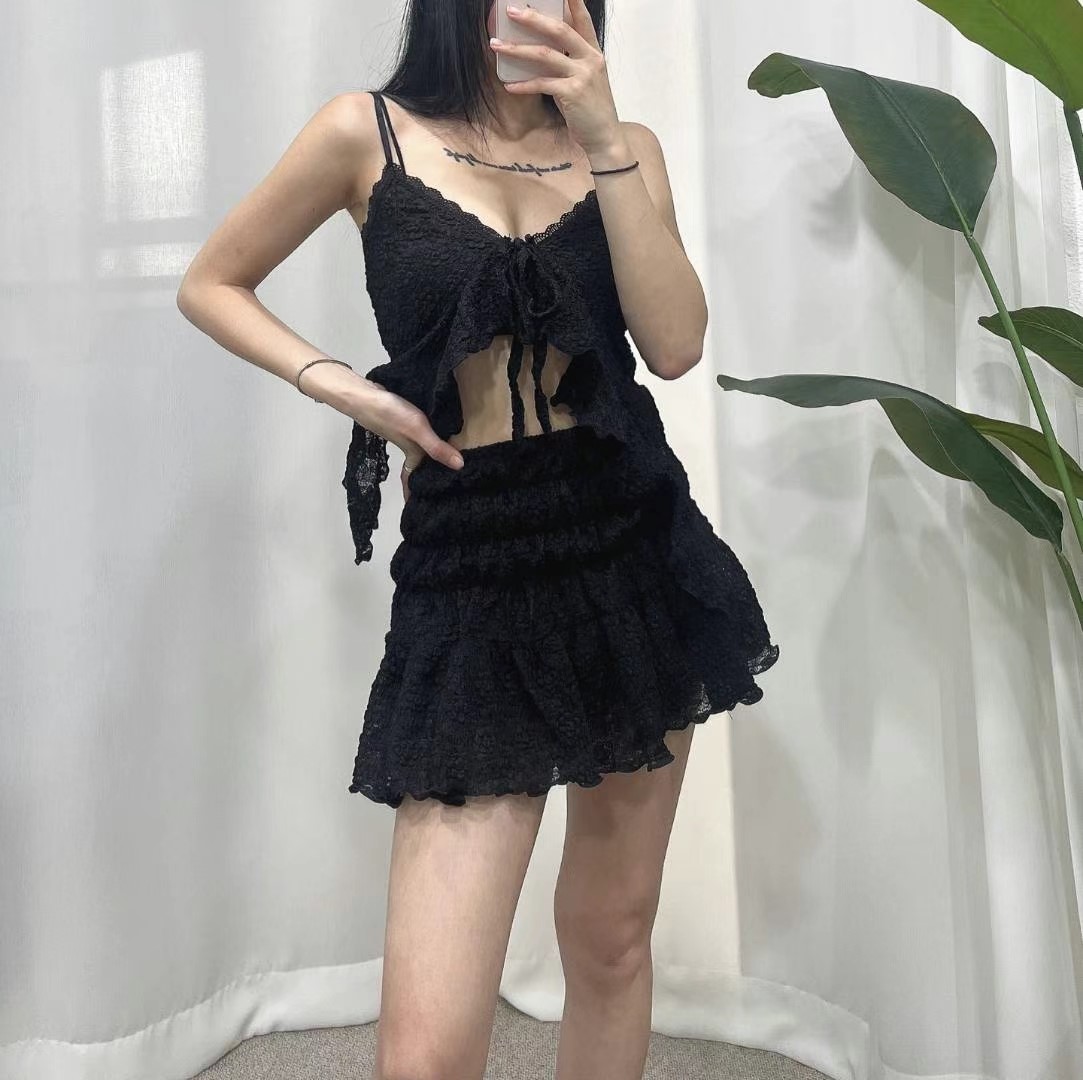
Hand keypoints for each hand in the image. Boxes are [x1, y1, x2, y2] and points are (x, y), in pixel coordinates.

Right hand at [348, 378, 464, 485]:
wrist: (363, 395)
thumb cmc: (389, 415)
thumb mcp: (416, 431)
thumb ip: (436, 448)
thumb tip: (460, 466)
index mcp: (412, 454)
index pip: (413, 481)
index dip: (415, 495)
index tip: (422, 509)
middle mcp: (409, 447)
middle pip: (418, 467)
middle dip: (426, 478)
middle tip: (443, 489)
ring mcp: (404, 434)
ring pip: (418, 452)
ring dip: (428, 458)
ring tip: (444, 465)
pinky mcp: (402, 420)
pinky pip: (418, 436)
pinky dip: (426, 439)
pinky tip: (436, 433)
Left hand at [492, 0, 621, 157]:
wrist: (604, 137)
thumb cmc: (590, 109)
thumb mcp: (585, 79)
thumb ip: (569, 61)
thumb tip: (542, 49)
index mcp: (593, 52)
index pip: (582, 19)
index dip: (572, 2)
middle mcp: (590, 59)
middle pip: (559, 30)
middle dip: (532, 18)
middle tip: (511, 11)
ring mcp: (582, 75)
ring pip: (545, 55)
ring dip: (517, 49)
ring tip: (497, 46)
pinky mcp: (572, 93)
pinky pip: (541, 84)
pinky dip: (523, 85)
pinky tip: (509, 86)